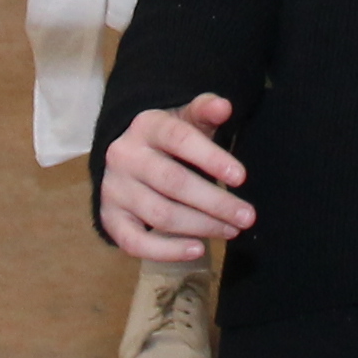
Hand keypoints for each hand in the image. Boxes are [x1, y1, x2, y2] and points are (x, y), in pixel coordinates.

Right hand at [100, 94, 252, 260]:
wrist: (126, 155)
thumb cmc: (169, 140)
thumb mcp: (186, 119)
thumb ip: (205, 111)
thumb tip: (224, 106)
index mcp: (146, 126)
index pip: (179, 138)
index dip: (211, 158)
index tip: (242, 177)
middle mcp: (124, 156)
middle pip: (173, 182)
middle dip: (215, 202)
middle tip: (247, 216)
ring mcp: (114, 189)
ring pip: (160, 214)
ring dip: (201, 226)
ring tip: (231, 231)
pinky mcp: (110, 218)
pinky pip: (135, 242)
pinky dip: (167, 251)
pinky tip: (198, 249)